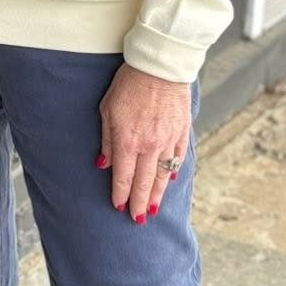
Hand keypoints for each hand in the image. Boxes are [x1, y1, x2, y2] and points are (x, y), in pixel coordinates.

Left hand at [98, 64, 190, 220]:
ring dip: (156, 195)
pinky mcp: (181, 132)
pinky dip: (172, 172)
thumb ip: (107, 140)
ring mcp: (168, 140)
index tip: (118, 207)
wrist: (160, 65)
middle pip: (143, 182)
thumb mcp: (107, 109)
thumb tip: (103, 165)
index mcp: (127, 140)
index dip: (120, 194)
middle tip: (137, 219)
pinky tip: (168, 182)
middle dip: (139, 203)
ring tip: (153, 209)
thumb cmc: (128, 84)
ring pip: (162, 175)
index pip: (122, 176)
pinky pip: (177, 159)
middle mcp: (149, 145)